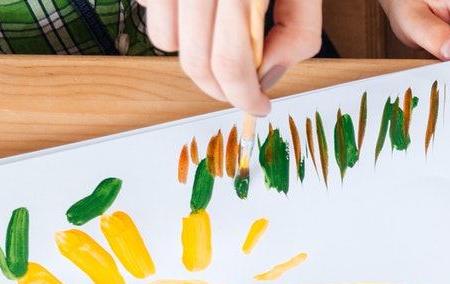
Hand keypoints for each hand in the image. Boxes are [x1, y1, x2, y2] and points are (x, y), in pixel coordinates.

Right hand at [144, 0, 323, 112]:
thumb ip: (298, 30)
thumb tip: (269, 76)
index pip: (229, 63)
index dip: (244, 96)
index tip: (259, 106)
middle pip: (195, 62)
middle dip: (221, 87)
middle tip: (243, 87)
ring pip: (166, 40)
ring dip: (194, 52)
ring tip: (222, 38)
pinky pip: (151, 11)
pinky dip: (175, 21)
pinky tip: (202, 10)